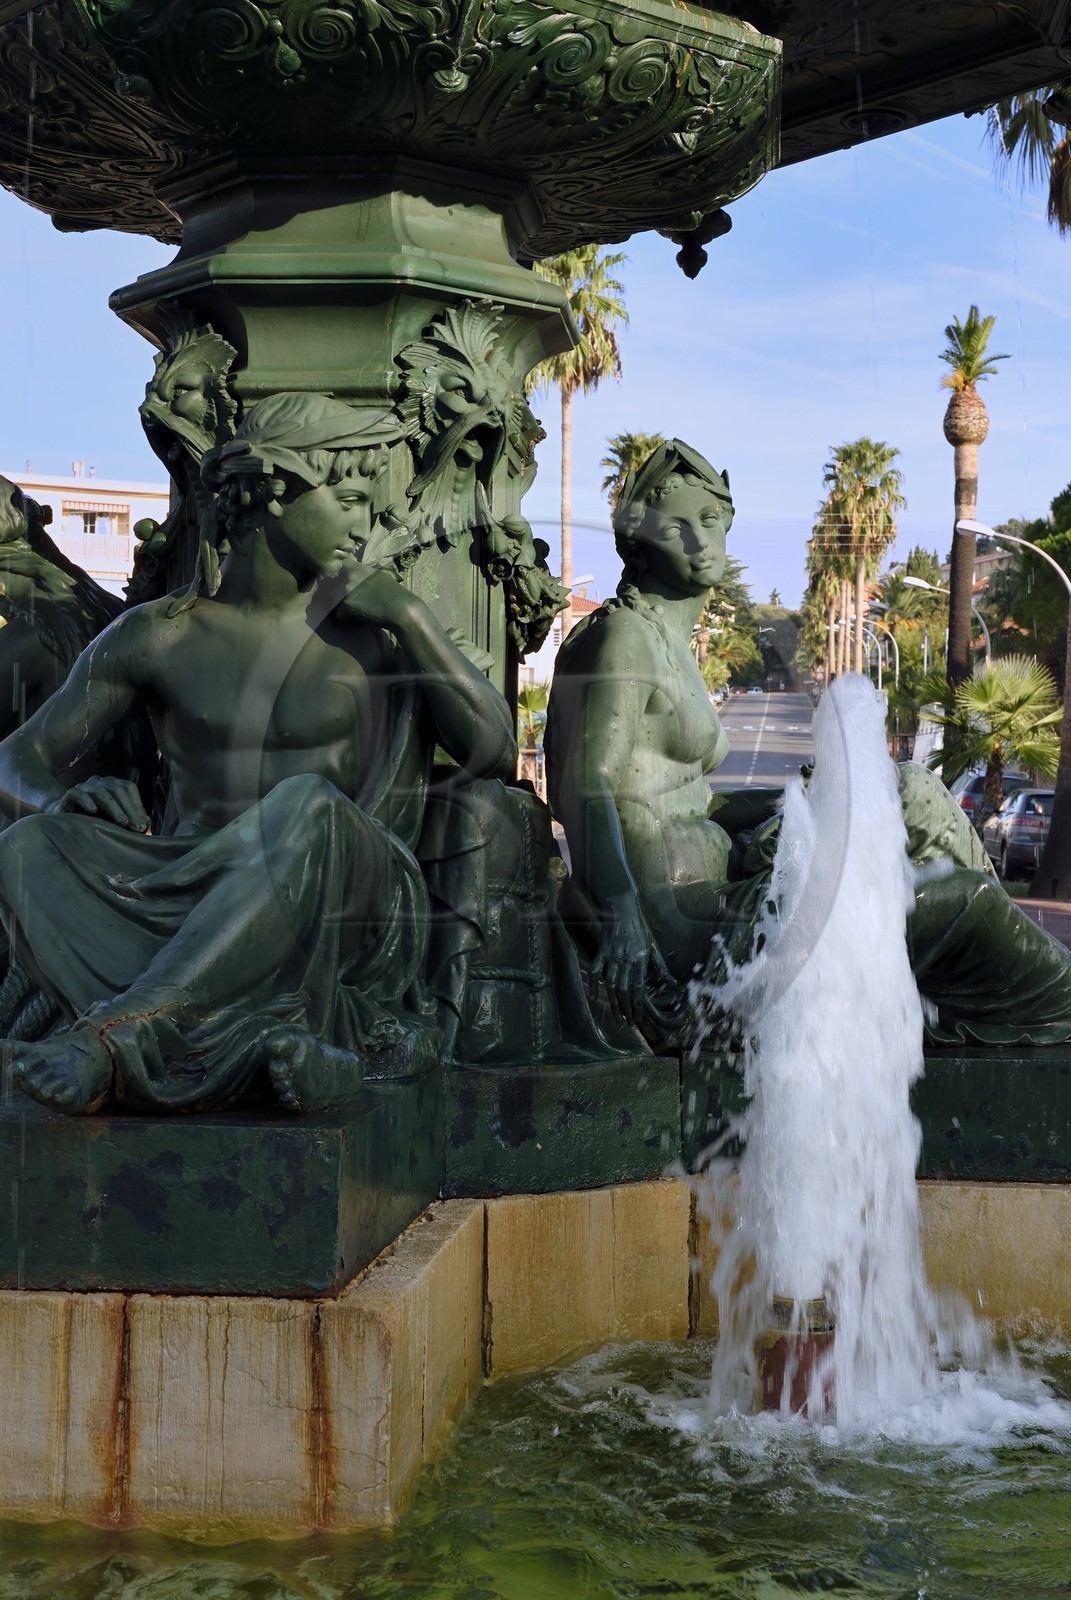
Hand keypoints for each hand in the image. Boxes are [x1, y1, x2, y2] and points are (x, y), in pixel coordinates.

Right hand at [54, 776, 149, 831]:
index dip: (137, 805)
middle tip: (136, 826)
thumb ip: (129, 819)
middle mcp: (100, 782)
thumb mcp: (113, 818)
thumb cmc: (92, 816)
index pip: (128, 788)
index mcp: (112, 784)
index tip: (143, 824)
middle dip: (129, 809)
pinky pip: (79, 794)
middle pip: (118, 790)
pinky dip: (87, 801)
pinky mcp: (70, 793)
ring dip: (114, 808)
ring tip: (122, 822)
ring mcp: (85, 786)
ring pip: (101, 793)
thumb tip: (146, 823)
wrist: (63, 812)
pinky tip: (93, 811)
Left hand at [335, 560, 415, 630]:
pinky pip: (339, 615)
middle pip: (330, 585)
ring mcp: (346, 590)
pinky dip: (347, 619)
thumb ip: (362, 575)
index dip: (338, 577)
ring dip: (341, 607)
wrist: (401, 610)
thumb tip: (352, 576)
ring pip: (332, 601)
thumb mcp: (378, 576)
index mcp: (357, 567)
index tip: (341, 584)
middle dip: (336, 595)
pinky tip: (359, 619)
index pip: (338, 568)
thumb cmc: (394, 595)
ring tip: (355, 611)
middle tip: (351, 603)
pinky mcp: (346, 605)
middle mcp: (349, 576)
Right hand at [590, 895, 672, 1025]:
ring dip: (613, 1002)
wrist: (622, 909)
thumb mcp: (653, 946)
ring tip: (616, 1016)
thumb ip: (660, 966)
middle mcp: (626, 960)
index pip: (639, 987)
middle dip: (626, 1008)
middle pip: (624, 990)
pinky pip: (596, 971)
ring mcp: (612, 957)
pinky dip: (593, 984)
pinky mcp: (601, 952)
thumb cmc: (640, 929)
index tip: (637, 1017)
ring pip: (611, 984)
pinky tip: (593, 997)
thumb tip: (671, 982)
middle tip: (627, 1022)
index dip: (637, 1004)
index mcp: (640, 959)